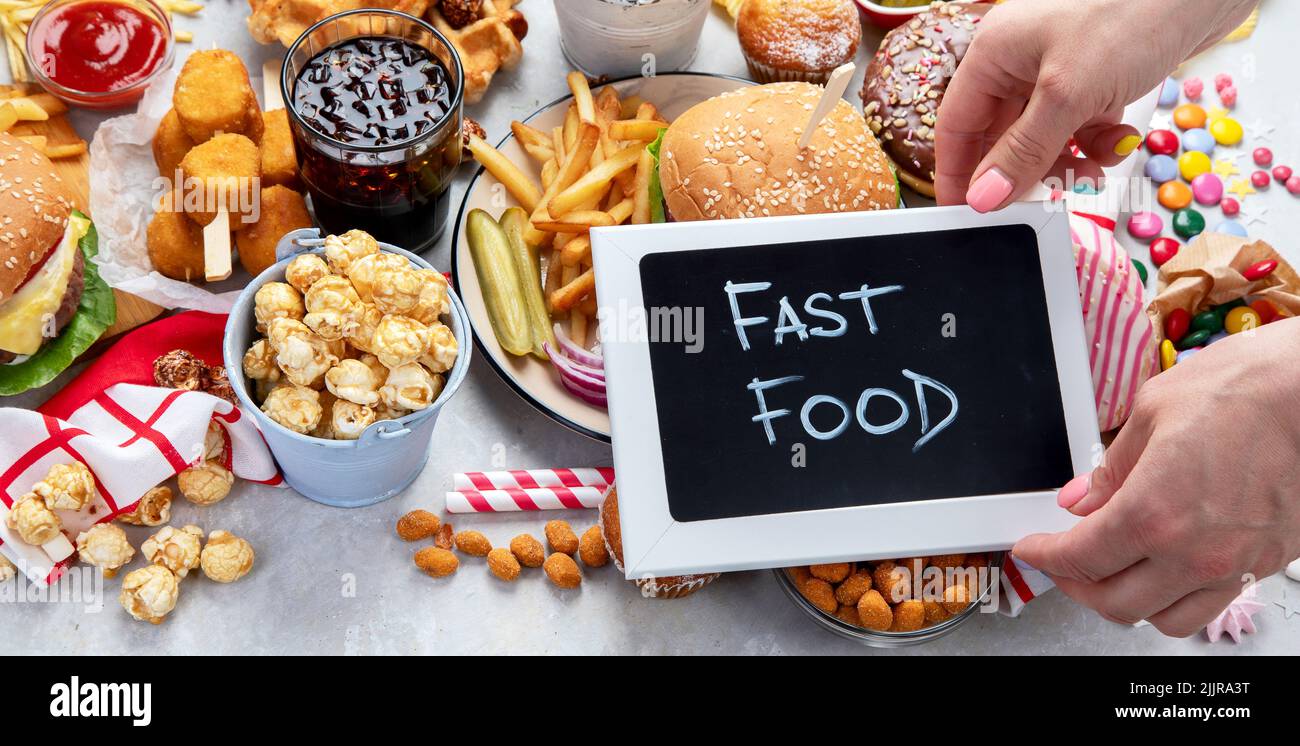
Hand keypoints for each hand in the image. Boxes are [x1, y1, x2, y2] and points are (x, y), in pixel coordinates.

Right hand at [935, 0, 1257, 210]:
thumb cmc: (1133, 10)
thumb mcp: (1069, 94)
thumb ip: (1024, 152)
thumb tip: (984, 197)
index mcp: (994, 52)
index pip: (956, 125)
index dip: (957, 173)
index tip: (963, 215)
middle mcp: (1020, 58)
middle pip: (1001, 135)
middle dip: (1023, 171)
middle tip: (1038, 203)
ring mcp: (1060, 65)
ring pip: (1045, 135)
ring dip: (1066, 161)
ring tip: (1090, 176)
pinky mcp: (1098, 73)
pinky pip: (1082, 123)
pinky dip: (1098, 141)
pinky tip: (1118, 140)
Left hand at [1014, 318, 1299, 636]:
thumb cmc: (1247, 388)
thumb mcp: (1152, 413)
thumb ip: (1110, 469)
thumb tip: (1081, 499)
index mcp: (1154, 512)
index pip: (1079, 558)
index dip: (1044, 557)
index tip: (1031, 550)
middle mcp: (1194, 551)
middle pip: (1114, 602)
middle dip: (1076, 585)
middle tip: (1062, 562)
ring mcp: (1234, 565)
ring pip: (1164, 618)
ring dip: (1126, 602)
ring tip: (1109, 574)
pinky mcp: (1266, 564)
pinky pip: (1210, 607)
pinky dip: (1175, 601)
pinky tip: (1163, 573)